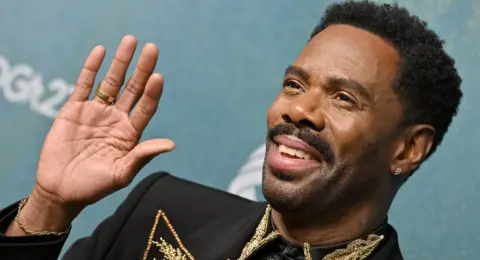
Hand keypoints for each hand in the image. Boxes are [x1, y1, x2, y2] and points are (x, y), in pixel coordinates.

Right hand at [32, 35, 173, 211]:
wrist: (61, 190)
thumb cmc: (94, 187)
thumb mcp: (121, 173)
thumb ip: (142, 155)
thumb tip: (171, 144)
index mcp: (130, 133)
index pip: (146, 107)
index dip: (153, 93)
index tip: (159, 77)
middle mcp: (116, 119)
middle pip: (133, 88)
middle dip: (143, 69)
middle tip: (152, 48)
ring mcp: (96, 112)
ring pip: (111, 82)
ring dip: (121, 62)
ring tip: (130, 41)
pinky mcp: (74, 109)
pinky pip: (84, 84)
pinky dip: (91, 68)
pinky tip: (101, 51)